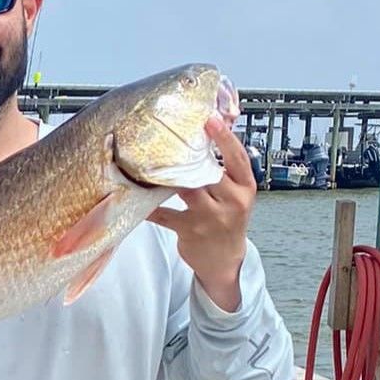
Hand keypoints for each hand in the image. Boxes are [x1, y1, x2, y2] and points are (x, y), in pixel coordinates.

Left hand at [146, 116, 254, 310]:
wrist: (224, 260)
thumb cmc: (227, 218)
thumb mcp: (236, 193)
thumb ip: (225, 169)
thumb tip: (211, 130)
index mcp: (246, 187)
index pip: (238, 158)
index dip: (225, 137)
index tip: (210, 119)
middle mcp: (233, 201)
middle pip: (209, 172)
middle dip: (190, 156)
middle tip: (171, 136)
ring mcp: (212, 218)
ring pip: (187, 190)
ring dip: (168, 176)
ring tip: (151, 160)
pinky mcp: (190, 231)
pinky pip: (164, 214)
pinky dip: (149, 205)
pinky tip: (134, 196)